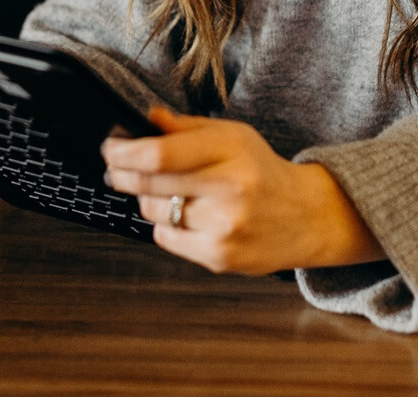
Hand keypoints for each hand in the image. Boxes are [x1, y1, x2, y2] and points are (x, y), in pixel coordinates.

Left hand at [102, 108, 386, 274]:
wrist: (306, 217)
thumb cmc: (263, 173)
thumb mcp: (234, 137)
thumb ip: (187, 128)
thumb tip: (147, 119)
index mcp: (232, 151)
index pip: (160, 154)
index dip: (124, 152)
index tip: (110, 148)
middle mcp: (230, 189)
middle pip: (149, 183)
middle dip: (122, 174)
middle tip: (116, 168)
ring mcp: (224, 226)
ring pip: (154, 212)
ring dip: (149, 200)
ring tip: (170, 193)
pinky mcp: (220, 256)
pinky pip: (166, 238)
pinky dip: (167, 226)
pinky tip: (188, 217)